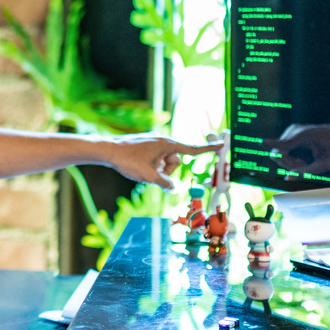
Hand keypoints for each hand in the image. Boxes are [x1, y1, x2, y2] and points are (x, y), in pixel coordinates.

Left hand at [104, 134, 223, 187]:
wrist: (108, 150)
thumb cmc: (128, 160)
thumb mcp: (149, 176)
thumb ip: (166, 183)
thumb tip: (174, 188)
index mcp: (167, 144)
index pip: (192, 149)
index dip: (208, 149)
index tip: (222, 145)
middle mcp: (163, 142)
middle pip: (175, 162)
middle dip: (165, 171)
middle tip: (148, 170)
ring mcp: (154, 144)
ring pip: (164, 163)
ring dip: (156, 169)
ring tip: (140, 168)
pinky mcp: (147, 147)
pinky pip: (155, 161)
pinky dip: (149, 167)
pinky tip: (136, 165)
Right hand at [262, 122, 329, 174]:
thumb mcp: (325, 164)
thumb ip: (306, 172)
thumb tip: (288, 179)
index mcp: (305, 136)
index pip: (284, 143)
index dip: (271, 144)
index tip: (259, 141)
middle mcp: (295, 131)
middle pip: (279, 153)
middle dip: (287, 165)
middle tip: (303, 166)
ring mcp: (291, 131)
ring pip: (278, 153)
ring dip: (289, 163)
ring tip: (304, 163)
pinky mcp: (289, 134)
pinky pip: (281, 150)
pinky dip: (289, 158)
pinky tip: (301, 159)